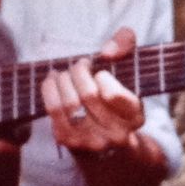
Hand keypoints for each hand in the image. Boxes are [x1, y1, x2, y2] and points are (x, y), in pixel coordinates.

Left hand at [41, 27, 144, 153]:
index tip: (100, 73)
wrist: (104, 137)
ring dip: (62, 80)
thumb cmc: (114, 93)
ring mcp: (92, 141)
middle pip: (88, 95)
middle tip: (79, 66)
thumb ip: (126, 42)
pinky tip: (53, 81)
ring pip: (68, 104)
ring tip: (64, 74)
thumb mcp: (127, 65)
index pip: (113, 94)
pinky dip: (49, 89)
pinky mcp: (70, 142)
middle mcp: (116, 134)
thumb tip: (107, 52)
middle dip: (78, 72)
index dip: (101, 77)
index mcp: (135, 116)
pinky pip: (53, 110)